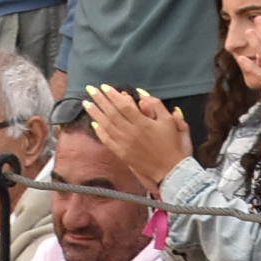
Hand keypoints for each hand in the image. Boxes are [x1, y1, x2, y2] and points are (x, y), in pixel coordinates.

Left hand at [79, 83, 193, 185]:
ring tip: (86, 103)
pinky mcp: (122, 155)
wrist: (171, 173)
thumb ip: (156, 106)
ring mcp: (125, 145)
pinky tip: (94, 123)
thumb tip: (142, 94)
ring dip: (95, 113)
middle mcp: (131, 133)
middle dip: (100, 100)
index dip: (113, 95)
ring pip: (106, 126)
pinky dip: (100, 131)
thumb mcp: (170, 122)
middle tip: (90, 89)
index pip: (123, 106)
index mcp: (143, 124)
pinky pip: (108, 141)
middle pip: (111, 113)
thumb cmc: (173, 146)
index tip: (105, 87)